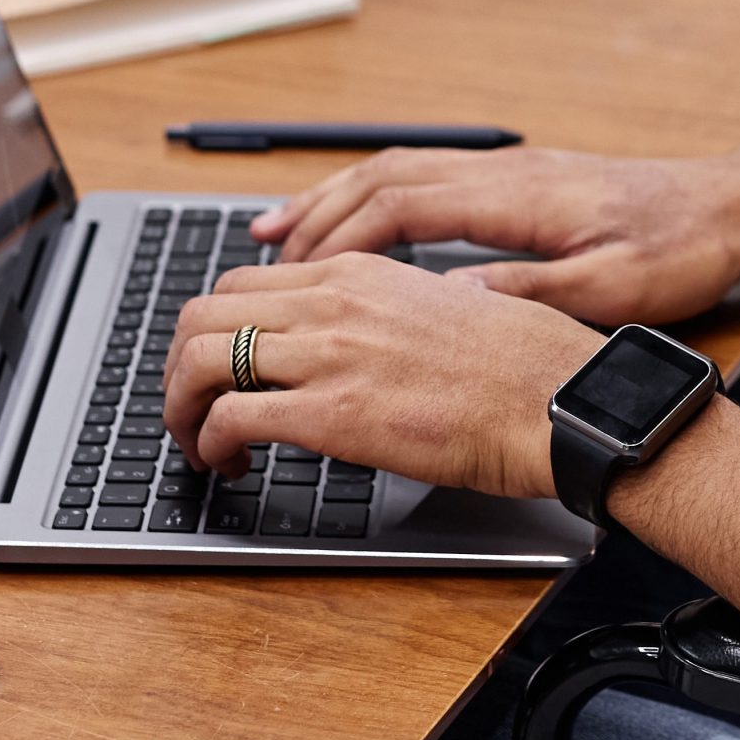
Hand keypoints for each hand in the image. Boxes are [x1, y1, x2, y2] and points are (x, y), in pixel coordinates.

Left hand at [162, 252, 603, 490]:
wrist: (560, 402)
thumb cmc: (529, 367)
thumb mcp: (453, 308)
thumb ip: (398, 312)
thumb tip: (375, 337)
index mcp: (362, 273)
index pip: (245, 281)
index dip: (216, 328)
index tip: (222, 366)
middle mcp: (334, 302)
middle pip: (205, 313)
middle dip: (179, 365)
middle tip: (190, 407)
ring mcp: (330, 354)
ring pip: (201, 361)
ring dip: (181, 407)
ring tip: (197, 444)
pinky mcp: (333, 413)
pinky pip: (230, 418)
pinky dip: (210, 444)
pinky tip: (230, 466)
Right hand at [252, 145, 739, 322]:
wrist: (733, 208)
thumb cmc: (682, 248)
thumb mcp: (611, 288)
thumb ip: (528, 291)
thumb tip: (448, 300)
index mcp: (517, 196)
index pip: (401, 205)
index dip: (337, 239)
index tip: (289, 275)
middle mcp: (503, 171)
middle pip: (382, 179)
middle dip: (312, 216)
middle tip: (254, 259)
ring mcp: (510, 169)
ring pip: (398, 171)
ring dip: (334, 200)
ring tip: (276, 236)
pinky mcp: (521, 178)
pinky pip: (425, 176)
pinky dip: (375, 196)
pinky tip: (359, 223)